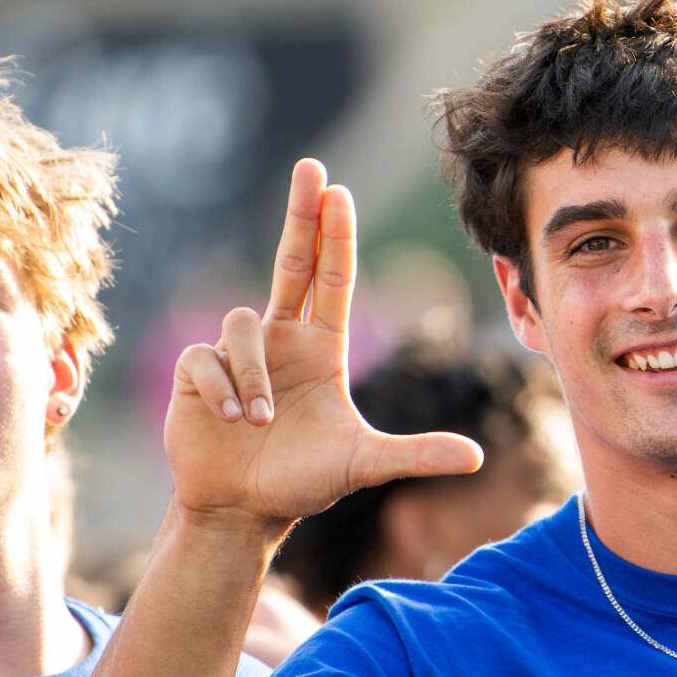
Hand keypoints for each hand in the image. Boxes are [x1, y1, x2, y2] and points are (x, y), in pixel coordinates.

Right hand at [166, 159, 481, 525]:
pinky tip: (231, 421)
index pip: (332, 279)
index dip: (335, 235)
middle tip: (310, 167)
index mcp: (322, 348)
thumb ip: (414, 455)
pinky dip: (222, 388)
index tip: (338, 190)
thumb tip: (477, 459)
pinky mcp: (198, 372)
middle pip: (291, 261)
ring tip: (260, 422)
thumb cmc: (301, 482)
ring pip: (244, 323)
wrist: (240, 508)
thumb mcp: (362, 465)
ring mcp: (238, 352)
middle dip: (301, 214)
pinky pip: (207, 358)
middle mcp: (282, 339)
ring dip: (254, 373)